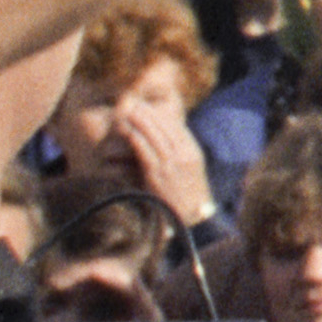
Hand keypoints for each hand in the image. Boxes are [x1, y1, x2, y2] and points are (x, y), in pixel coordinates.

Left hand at [110, 93, 215, 227]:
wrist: (191, 218)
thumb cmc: (187, 196)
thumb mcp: (190, 171)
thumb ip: (180, 154)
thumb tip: (164, 140)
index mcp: (193, 153)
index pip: (177, 128)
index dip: (162, 116)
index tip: (150, 107)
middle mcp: (184, 156)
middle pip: (166, 128)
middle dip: (150, 114)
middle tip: (136, 103)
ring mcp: (171, 165)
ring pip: (155, 136)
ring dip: (141, 122)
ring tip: (130, 111)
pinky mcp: (158, 175)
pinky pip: (146, 152)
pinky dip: (138, 139)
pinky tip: (129, 131)